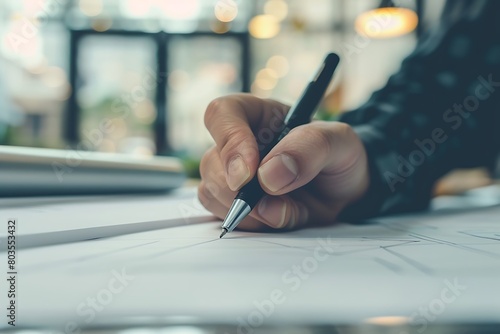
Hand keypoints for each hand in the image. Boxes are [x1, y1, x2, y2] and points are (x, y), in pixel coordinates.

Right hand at [198, 94, 369, 231]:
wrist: (345, 192)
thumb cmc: (339, 158)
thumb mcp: (340, 142)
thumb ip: (310, 147)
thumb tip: (267, 175)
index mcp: (257, 115)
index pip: (222, 114)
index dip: (229, 141)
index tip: (249, 173)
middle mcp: (238, 144)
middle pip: (210, 161)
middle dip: (238, 190)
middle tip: (273, 204)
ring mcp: (232, 176)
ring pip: (211, 192)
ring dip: (248, 211)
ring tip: (287, 210)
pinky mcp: (235, 205)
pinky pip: (224, 217)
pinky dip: (252, 225)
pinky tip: (279, 218)